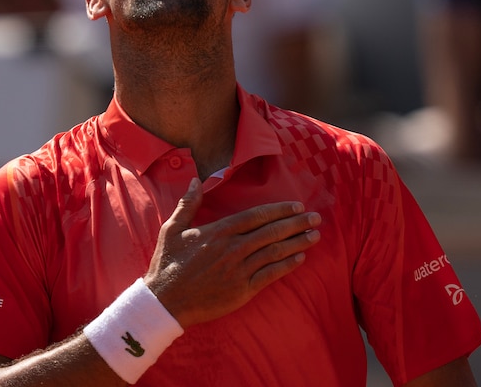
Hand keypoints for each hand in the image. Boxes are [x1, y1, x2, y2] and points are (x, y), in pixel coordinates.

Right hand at [144, 177, 320, 328]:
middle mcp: (232, 249)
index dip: (279, 210)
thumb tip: (194, 180)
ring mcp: (238, 270)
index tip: (297, 206)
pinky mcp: (241, 290)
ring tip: (314, 236)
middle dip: (296, 223)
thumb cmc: (167, 263)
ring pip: (275, 252)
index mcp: (218, 232)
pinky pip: (270, 275)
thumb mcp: (171, 229)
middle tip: (316, 218)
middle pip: (271, 232)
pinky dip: (286, 266)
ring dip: (297, 243)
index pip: (256, 216)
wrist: (164, 301)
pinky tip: (300, 259)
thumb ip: (188, 204)